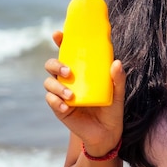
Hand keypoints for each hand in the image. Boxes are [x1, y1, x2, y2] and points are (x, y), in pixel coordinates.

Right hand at [44, 31, 125, 155]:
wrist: (107, 132)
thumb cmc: (112, 108)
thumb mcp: (118, 92)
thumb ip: (118, 78)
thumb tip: (116, 62)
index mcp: (83, 71)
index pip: (69, 53)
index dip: (61, 42)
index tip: (58, 34)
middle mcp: (70, 79)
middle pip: (52, 65)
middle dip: (56, 65)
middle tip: (68, 71)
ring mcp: (62, 92)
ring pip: (49, 83)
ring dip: (57, 86)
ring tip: (71, 95)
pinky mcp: (60, 107)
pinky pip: (51, 100)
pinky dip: (56, 101)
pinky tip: (66, 106)